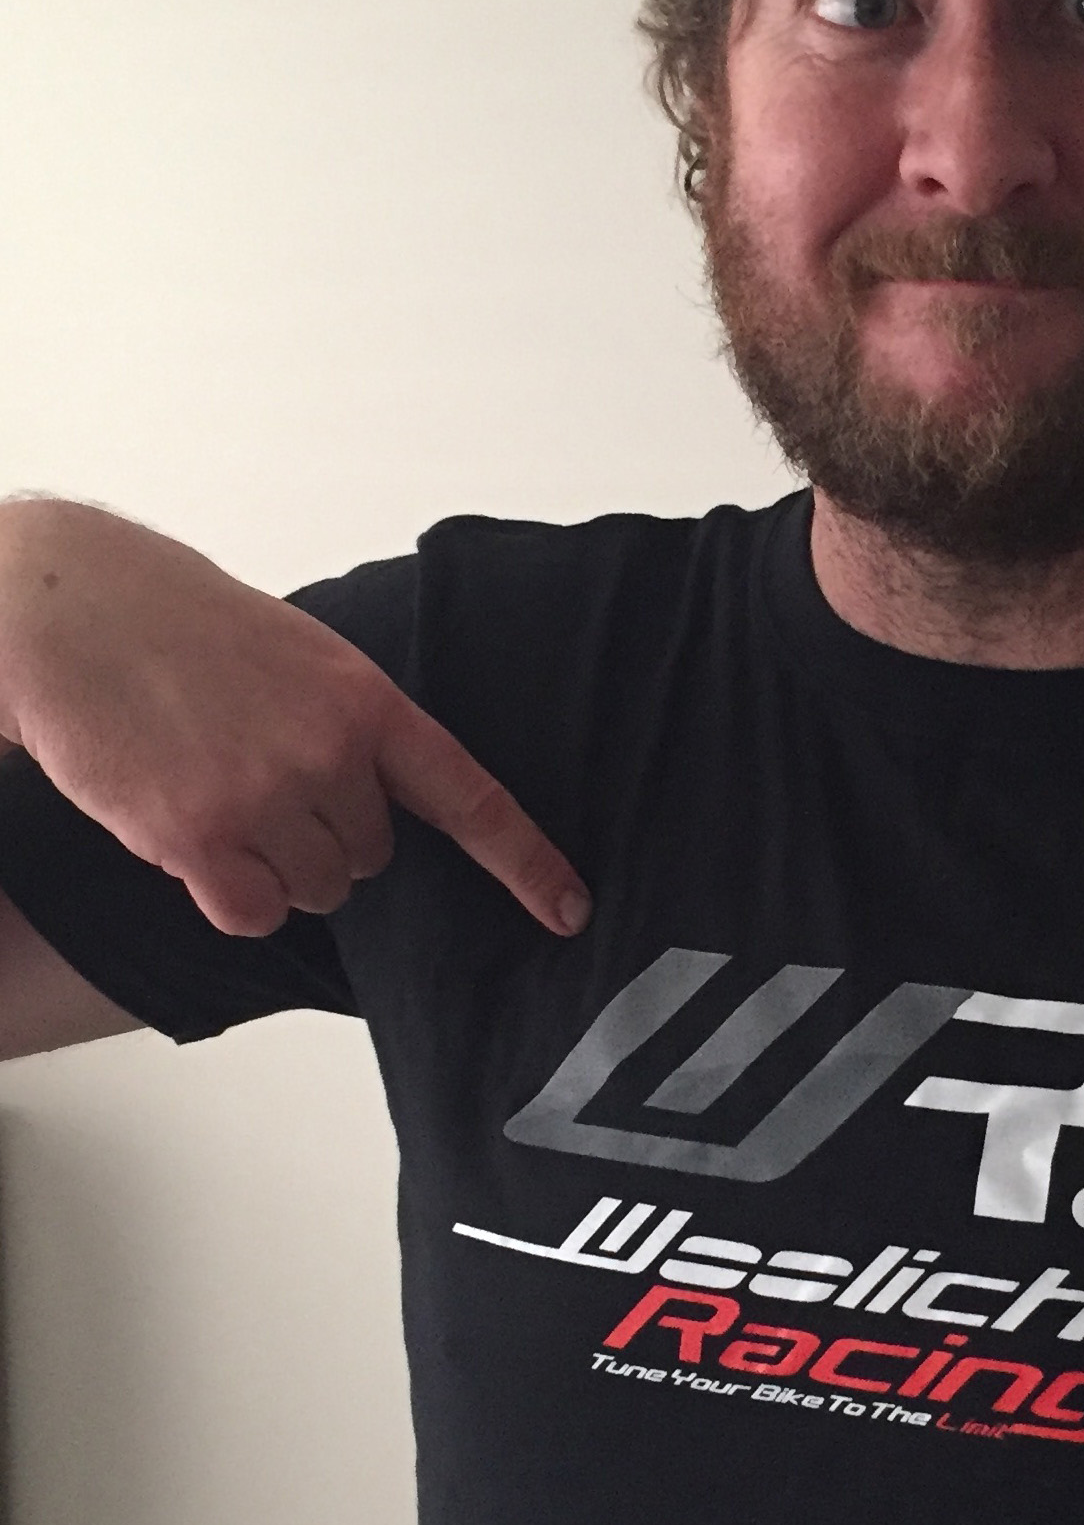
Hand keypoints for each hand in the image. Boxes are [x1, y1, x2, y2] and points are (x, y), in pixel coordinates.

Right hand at [0, 500, 590, 938]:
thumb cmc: (182, 623)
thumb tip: (380, 793)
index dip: (525, 862)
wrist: (73, 611)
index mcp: (366, 703)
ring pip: (312, 890)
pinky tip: (191, 831)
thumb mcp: (301, 653)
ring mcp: (265, 799)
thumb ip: (350, 724)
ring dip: (272, 864)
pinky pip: (252, 914)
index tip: (570, 910)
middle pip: (369, 857)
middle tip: (256, 771)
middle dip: (322, 833)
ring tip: (215, 788)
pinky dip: (228, 893)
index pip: (469, 797)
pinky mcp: (198, 839)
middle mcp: (328, 756)